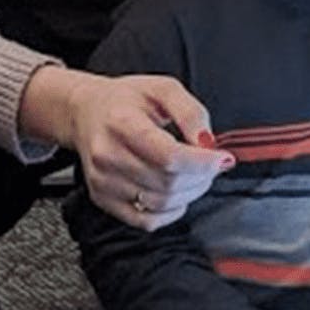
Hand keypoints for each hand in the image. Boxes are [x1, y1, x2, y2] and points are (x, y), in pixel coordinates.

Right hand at [20, 67, 234, 229]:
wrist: (86, 113)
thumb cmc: (126, 100)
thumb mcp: (164, 88)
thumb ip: (191, 112)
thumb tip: (207, 142)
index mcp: (121, 123)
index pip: (169, 157)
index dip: (203, 163)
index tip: (223, 158)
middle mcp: (107, 155)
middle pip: (169, 182)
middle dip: (202, 176)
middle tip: (211, 163)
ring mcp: (103, 181)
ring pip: (162, 203)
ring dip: (190, 192)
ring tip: (195, 174)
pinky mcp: (103, 199)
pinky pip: (147, 221)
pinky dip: (171, 211)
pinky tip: (177, 192)